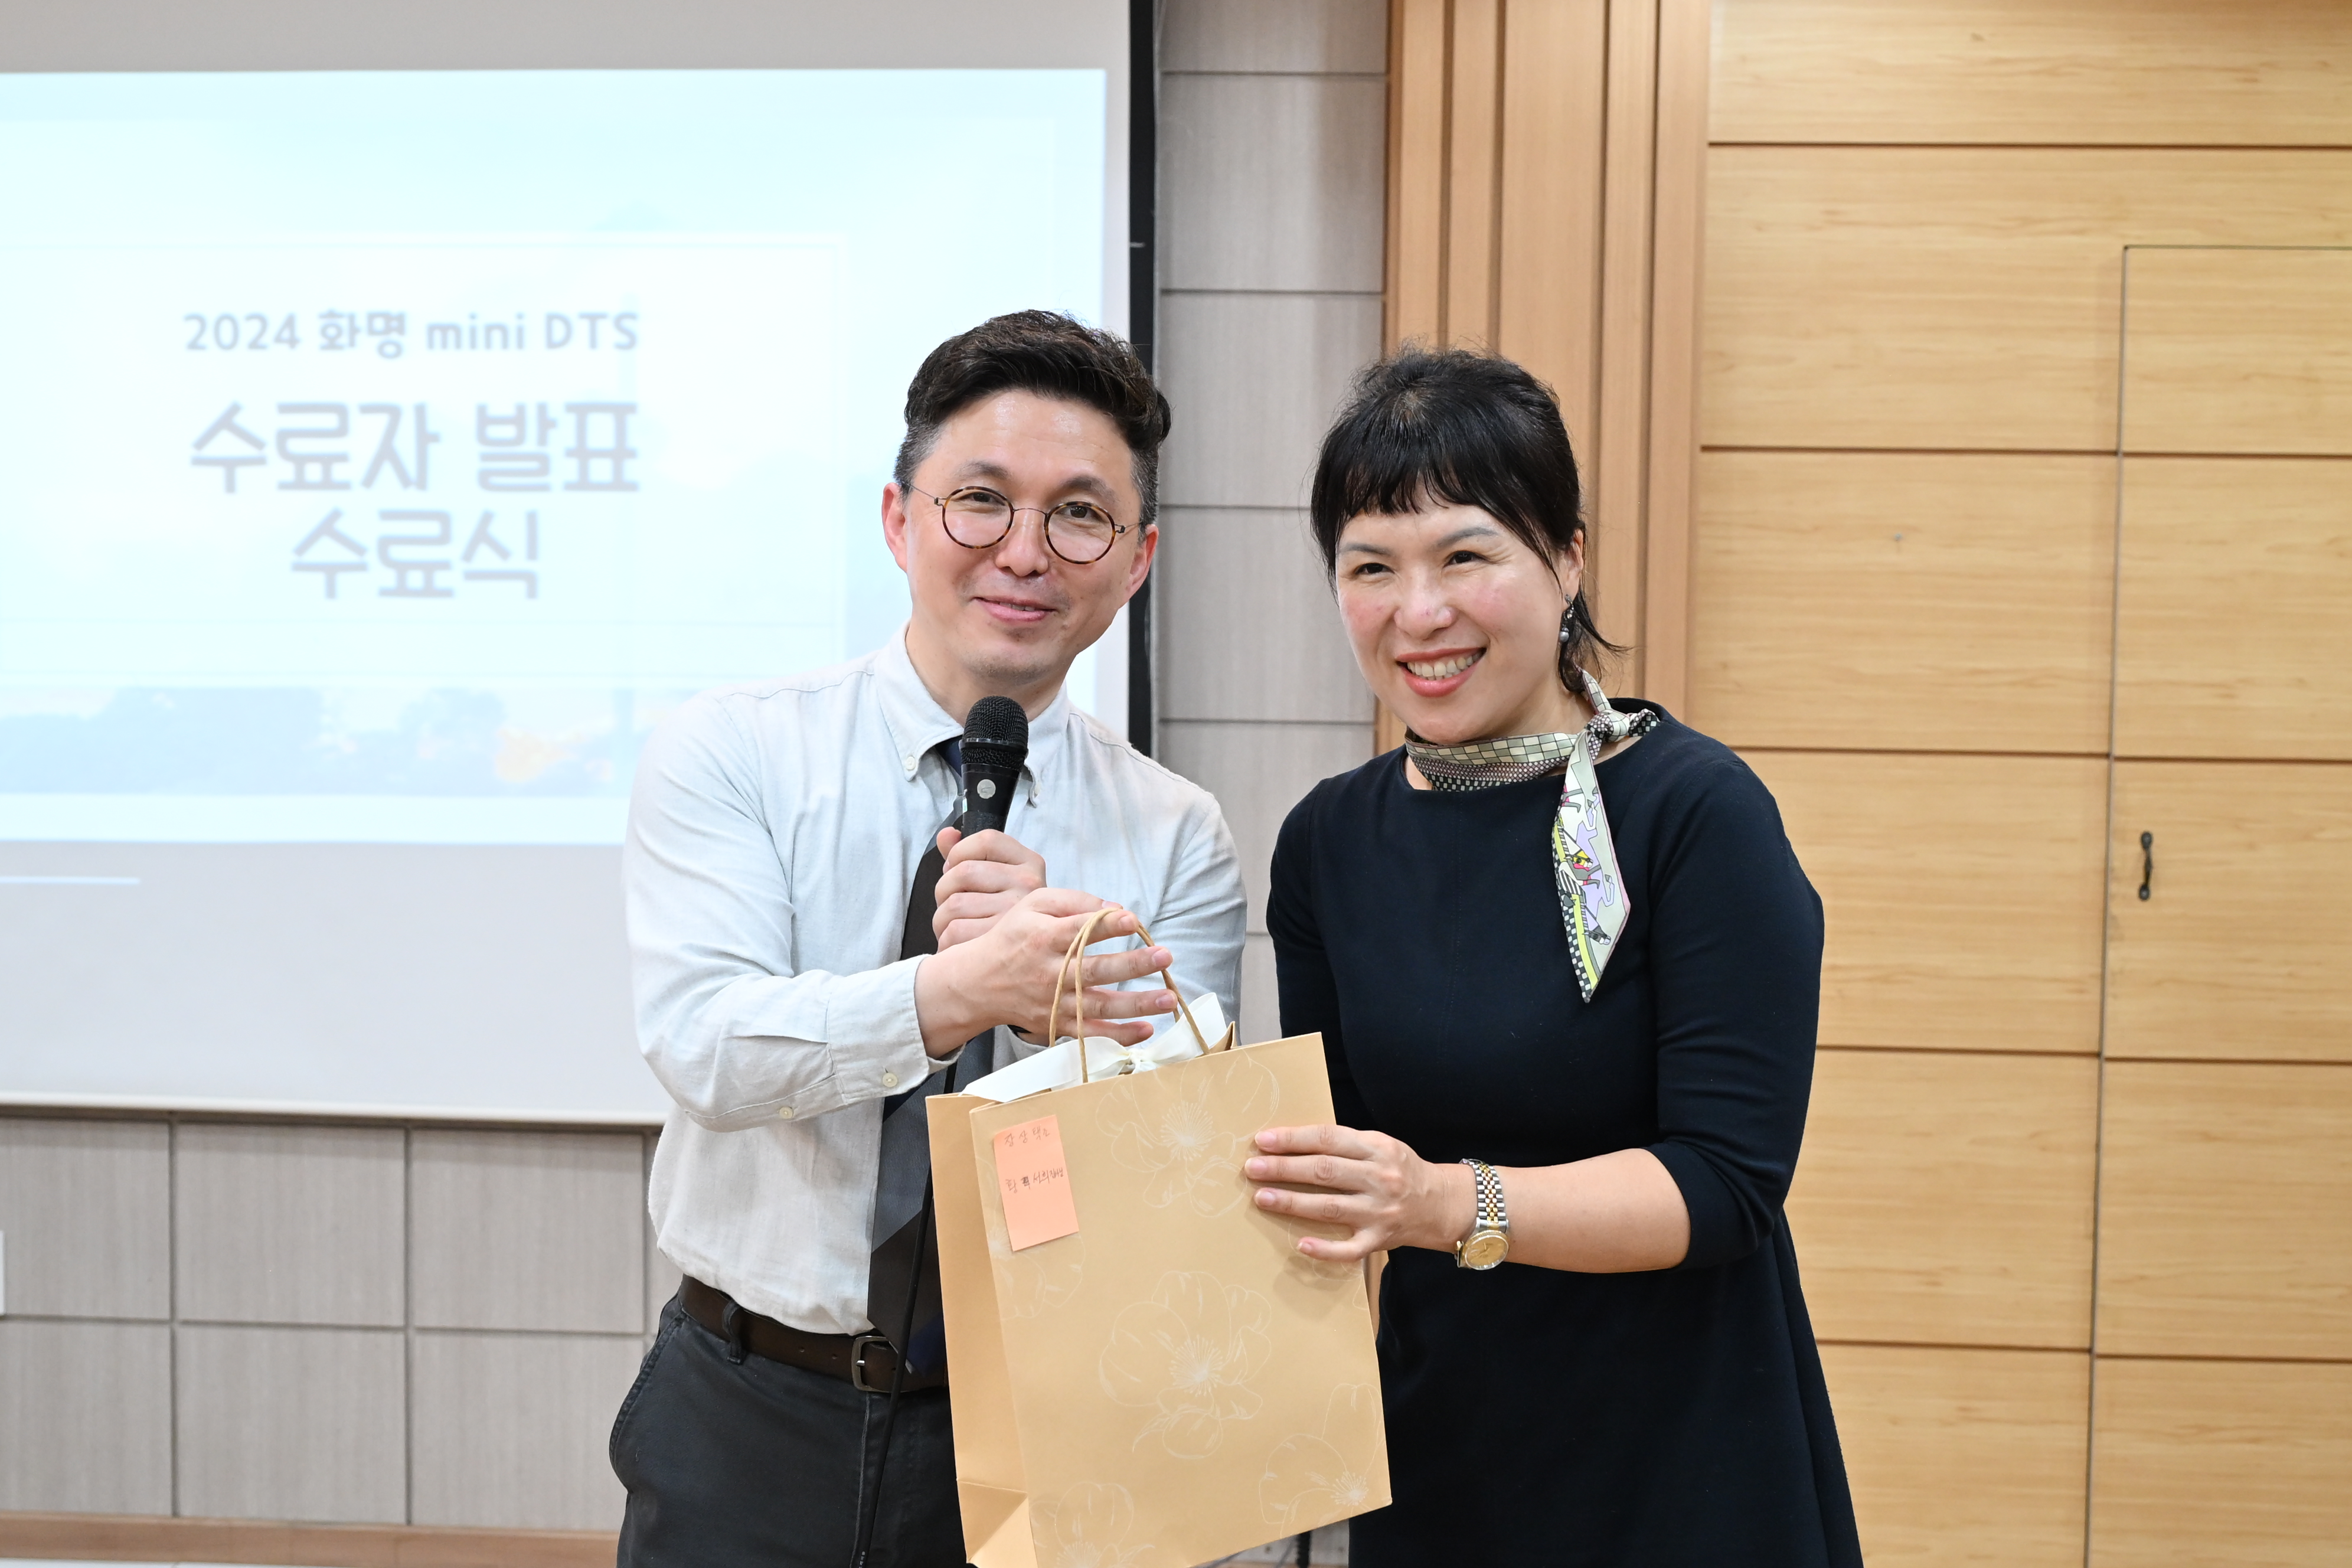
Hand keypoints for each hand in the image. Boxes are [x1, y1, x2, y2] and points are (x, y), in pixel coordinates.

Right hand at [913, 888, 1178, 1055]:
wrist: (976, 982)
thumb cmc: (1013, 937)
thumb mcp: (1032, 906)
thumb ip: (1072, 900)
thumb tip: (1115, 908)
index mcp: (1042, 938)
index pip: (1077, 931)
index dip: (1106, 925)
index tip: (1133, 919)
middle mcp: (1049, 972)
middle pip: (1094, 970)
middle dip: (1132, 965)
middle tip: (1165, 956)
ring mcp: (1053, 1002)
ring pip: (1098, 1006)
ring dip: (1136, 1004)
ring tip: (1169, 998)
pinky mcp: (1055, 1024)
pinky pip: (1090, 1034)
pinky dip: (1119, 1035)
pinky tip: (1147, 1030)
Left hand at [931, 826, 1046, 949]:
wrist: (1029, 955)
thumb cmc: (1003, 913)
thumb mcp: (993, 877)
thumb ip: (966, 853)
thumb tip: (946, 834)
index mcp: (1029, 863)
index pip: (986, 840)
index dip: (959, 852)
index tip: (955, 868)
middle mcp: (1029, 885)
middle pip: (964, 872)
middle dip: (944, 890)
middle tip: (952, 904)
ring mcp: (1017, 914)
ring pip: (955, 905)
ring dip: (942, 919)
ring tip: (953, 927)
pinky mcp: (1002, 943)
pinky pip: (955, 932)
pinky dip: (945, 940)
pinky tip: (956, 944)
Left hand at [1245, 1125, 1475, 1262]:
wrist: (1442, 1203)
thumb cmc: (1401, 1170)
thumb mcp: (1380, 1145)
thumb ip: (1345, 1144)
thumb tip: (1295, 1143)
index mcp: (1376, 1148)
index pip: (1327, 1139)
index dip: (1293, 1139)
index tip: (1263, 1141)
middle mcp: (1378, 1178)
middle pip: (1324, 1171)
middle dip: (1284, 1169)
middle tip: (1252, 1168)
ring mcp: (1379, 1212)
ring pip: (1329, 1207)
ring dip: (1292, 1202)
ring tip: (1261, 1197)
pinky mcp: (1380, 1240)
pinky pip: (1349, 1249)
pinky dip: (1325, 1249)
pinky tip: (1300, 1244)